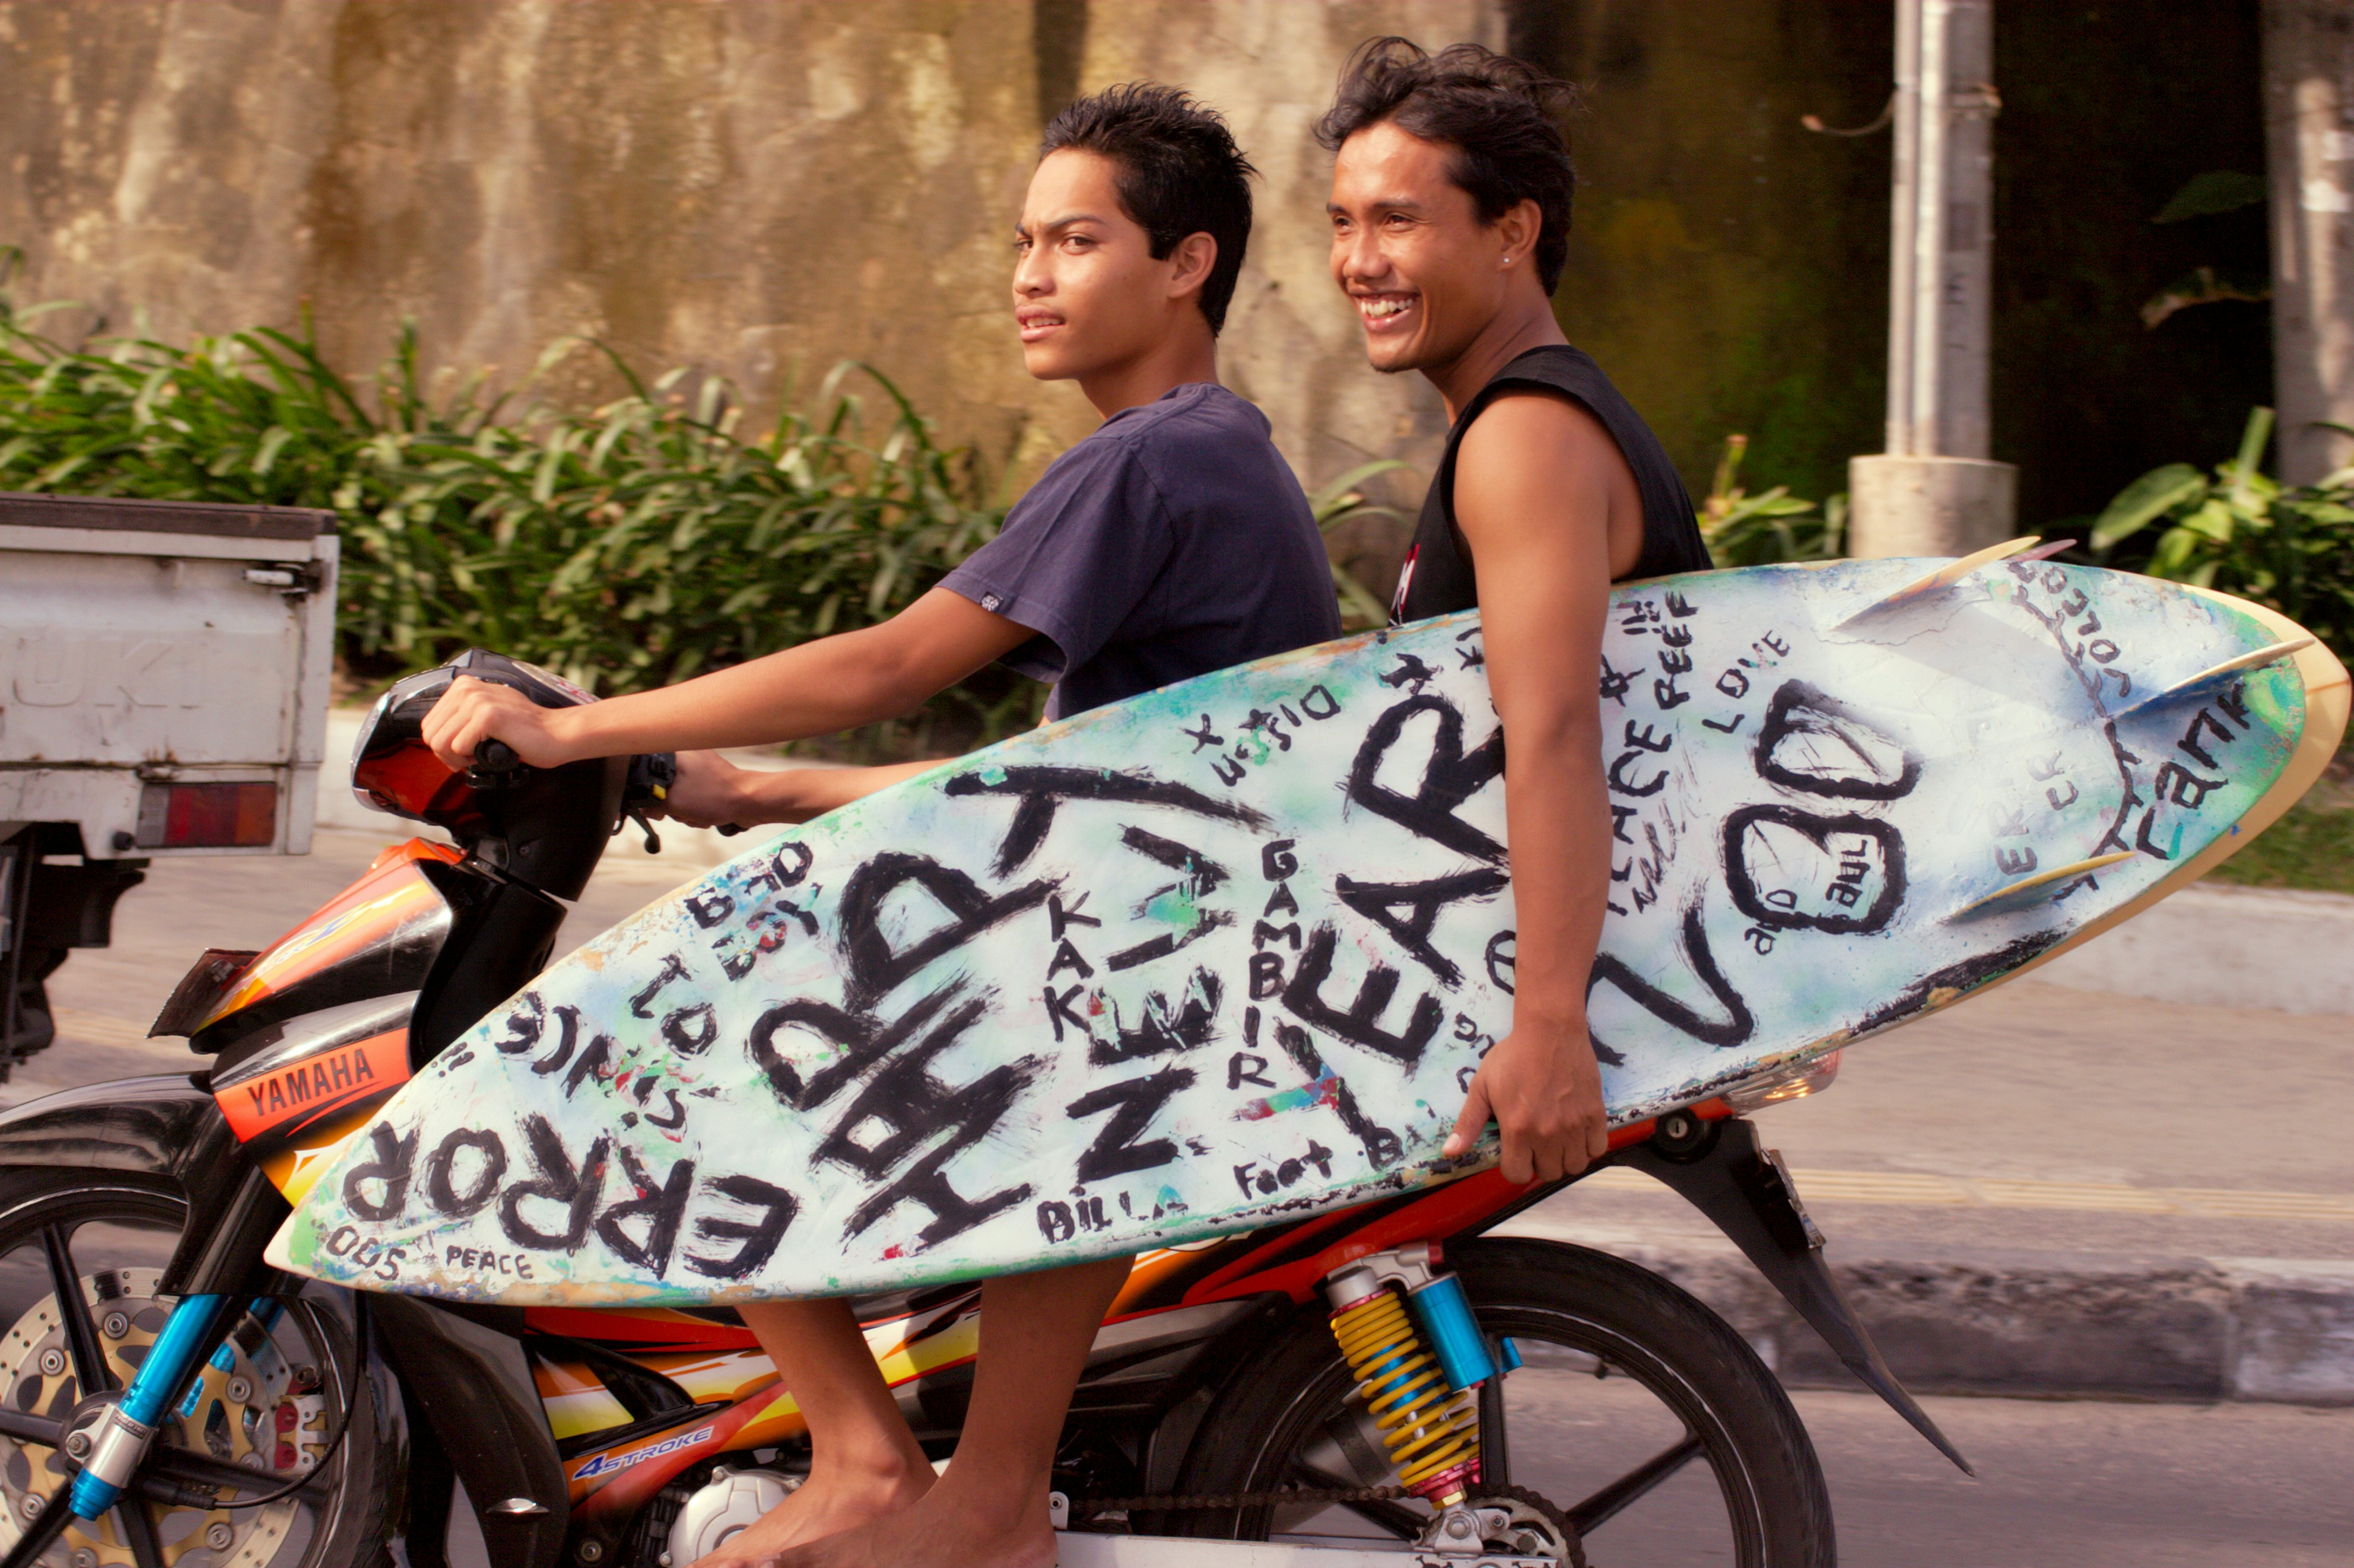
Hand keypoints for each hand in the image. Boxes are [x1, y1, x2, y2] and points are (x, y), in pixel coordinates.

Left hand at [421, 676, 575, 769]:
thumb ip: (461, 719)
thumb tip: (435, 739)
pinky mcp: (488, 715)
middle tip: (470, 759)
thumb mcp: (486, 715)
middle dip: (446, 755)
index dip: (442, 745)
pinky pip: (458, 747)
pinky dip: (472, 759)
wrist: (557, 734)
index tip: (463, 752)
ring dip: (458, 759)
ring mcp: (477, 700)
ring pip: (440, 742)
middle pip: (430, 734)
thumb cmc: (525, 731)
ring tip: (479, 756)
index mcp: (463, 686)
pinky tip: (490, 754)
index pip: (428, 724)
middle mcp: (467, 688)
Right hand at [656, 750, 756, 827]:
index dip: (648, 792)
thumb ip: (652, 804)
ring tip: (698, 814)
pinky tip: (707, 816)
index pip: (647, 771)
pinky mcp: (712, 783)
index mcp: (676, 754)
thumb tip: (643, 808)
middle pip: (663, 788)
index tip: (655, 806)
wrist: (750, 802)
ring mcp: (701, 771)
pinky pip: (694, 800)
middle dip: (672, 807)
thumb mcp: (674, 802)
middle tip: (682, 812)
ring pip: (679, 797)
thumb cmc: (713, 796)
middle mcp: (688, 758)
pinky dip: (698, 811)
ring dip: (686, 812)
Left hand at [1444, 1015, 1609, 1183]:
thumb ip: (1468, 1123)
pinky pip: (1597, 1149)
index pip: (1517, 1175)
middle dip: (1539, 1163)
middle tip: (1536, 1142)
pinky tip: (1576, 1133)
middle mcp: (1547, 1133)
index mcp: (1517, 1129)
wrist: (1549, 1031)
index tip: (1515, 1151)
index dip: (1514, 1166)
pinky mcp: (1595, 1114)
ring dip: (1564, 1158)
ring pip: (1575, 1166)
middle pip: (1548, 1174)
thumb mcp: (1482, 1087)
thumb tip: (1450, 1152)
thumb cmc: (1512, 1056)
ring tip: (1557, 1140)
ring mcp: (1574, 1125)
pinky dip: (1587, 1147)